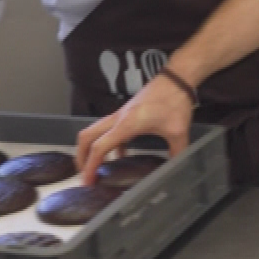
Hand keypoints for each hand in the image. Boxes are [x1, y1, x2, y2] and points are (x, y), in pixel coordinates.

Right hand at [76, 73, 193, 182]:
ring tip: (96, 167)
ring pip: (95, 131)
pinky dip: (108, 142)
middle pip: (86, 137)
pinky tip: (120, 154)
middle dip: (81, 156)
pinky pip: (109, 129)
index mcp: (126, 124)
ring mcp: (120, 114)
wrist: (176, 77)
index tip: (87, 181)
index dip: (90, 166)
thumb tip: (178, 167)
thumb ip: (177, 152)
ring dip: (91, 148)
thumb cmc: (174, 100)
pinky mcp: (127, 112)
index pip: (99, 148)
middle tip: (84, 174)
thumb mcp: (178, 131)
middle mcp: (118, 118)